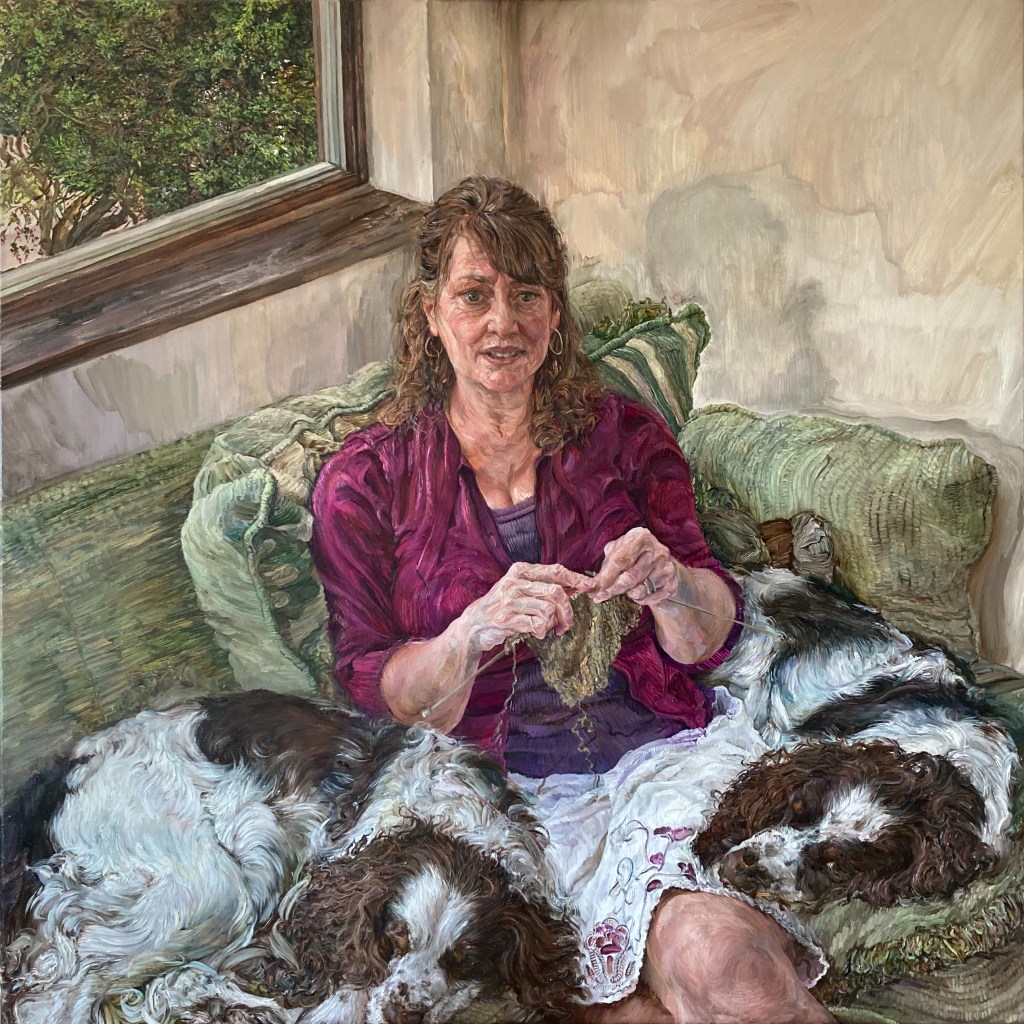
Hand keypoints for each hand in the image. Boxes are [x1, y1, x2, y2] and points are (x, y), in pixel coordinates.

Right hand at [455, 562, 595, 653]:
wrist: (475, 623)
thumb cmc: (504, 605)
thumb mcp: (522, 588)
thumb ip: (545, 585)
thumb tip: (577, 584)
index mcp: (521, 571)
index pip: (555, 571)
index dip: (575, 578)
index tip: (589, 586)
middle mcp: (515, 583)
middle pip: (556, 592)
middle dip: (567, 610)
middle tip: (567, 623)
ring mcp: (509, 601)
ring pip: (548, 609)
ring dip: (553, 623)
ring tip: (549, 628)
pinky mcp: (506, 619)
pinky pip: (537, 624)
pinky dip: (542, 631)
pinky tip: (537, 632)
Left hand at [589, 527, 678, 606]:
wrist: (662, 563)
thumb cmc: (634, 556)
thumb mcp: (619, 551)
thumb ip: (605, 565)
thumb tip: (588, 585)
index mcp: (640, 537)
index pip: (619, 561)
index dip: (603, 577)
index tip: (590, 588)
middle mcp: (656, 550)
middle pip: (629, 578)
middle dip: (611, 589)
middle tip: (598, 596)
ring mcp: (666, 567)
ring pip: (639, 590)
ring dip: (626, 593)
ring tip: (621, 589)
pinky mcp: (671, 583)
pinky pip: (649, 598)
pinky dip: (639, 599)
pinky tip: (637, 593)